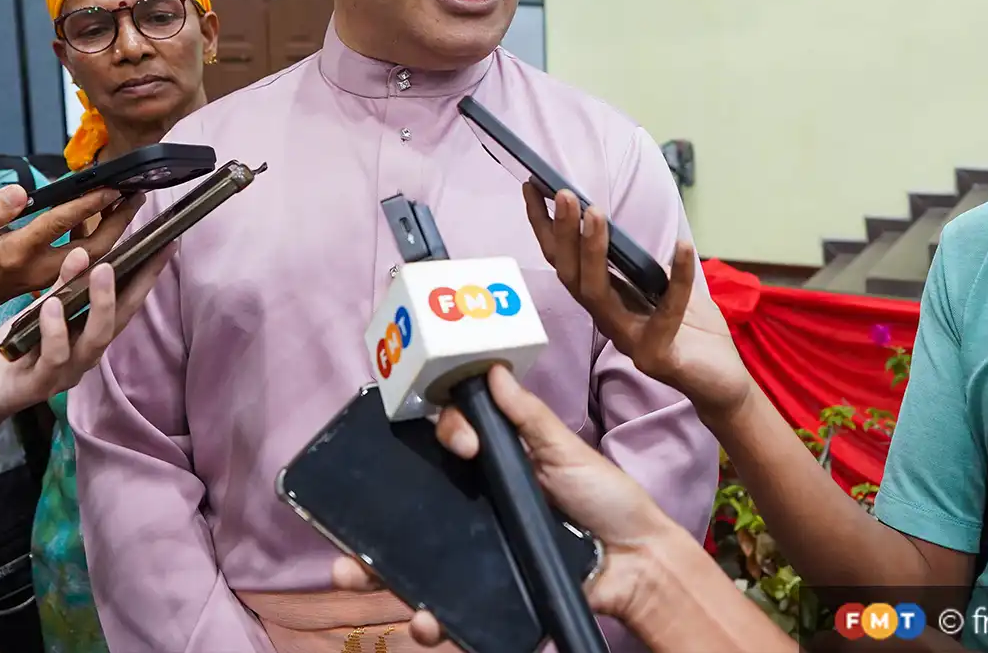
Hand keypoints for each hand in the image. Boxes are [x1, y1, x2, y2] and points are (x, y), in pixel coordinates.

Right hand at [0, 185, 143, 339]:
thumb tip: (21, 191)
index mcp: (15, 253)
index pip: (59, 224)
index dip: (87, 204)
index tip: (112, 185)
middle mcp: (37, 268)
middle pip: (93, 248)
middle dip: (119, 221)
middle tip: (137, 193)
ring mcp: (46, 277)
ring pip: (92, 257)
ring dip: (114, 231)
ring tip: (129, 201)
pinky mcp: (48, 280)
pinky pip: (83, 262)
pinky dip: (98, 239)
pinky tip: (105, 218)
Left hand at [0, 239, 172, 433]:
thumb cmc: (14, 351)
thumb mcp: (38, 313)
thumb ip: (60, 289)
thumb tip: (84, 252)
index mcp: (89, 336)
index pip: (126, 303)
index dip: (147, 276)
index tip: (166, 245)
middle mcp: (87, 355)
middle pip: (122, 320)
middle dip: (139, 285)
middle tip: (149, 251)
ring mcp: (67, 372)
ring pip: (95, 339)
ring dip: (102, 303)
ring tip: (103, 269)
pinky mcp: (39, 384)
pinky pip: (54, 356)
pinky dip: (55, 330)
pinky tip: (51, 306)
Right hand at [331, 366, 684, 642]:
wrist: (635, 565)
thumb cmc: (606, 499)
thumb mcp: (567, 451)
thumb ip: (528, 417)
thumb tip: (491, 368)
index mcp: (494, 464)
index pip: (446, 442)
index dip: (443, 434)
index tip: (464, 446)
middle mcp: (475, 505)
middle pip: (412, 507)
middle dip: (369, 520)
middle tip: (352, 523)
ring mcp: (478, 549)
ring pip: (413, 559)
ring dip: (375, 570)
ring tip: (352, 577)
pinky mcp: (488, 589)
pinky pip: (448, 603)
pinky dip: (428, 617)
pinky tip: (422, 621)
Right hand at [523, 183, 751, 418]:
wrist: (722, 382)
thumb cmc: (693, 331)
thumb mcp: (661, 286)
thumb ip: (637, 261)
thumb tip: (613, 214)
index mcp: (606, 301)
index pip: (565, 263)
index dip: (545, 229)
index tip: (533, 188)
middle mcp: (609, 321)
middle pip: (571, 276)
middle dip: (563, 233)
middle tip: (563, 194)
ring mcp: (630, 341)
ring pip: (597, 294)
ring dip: (592, 250)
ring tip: (594, 212)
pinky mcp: (658, 356)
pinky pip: (667, 312)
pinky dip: (678, 276)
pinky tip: (683, 246)